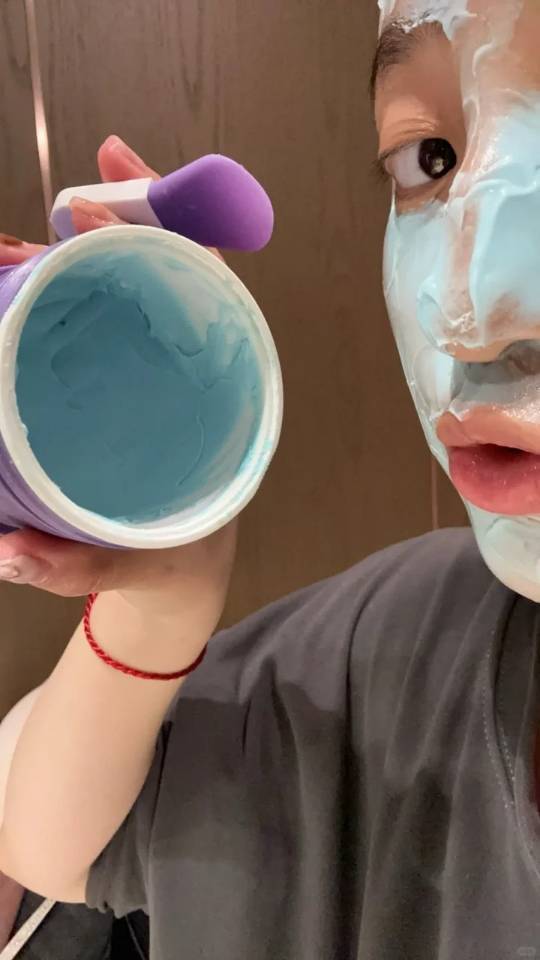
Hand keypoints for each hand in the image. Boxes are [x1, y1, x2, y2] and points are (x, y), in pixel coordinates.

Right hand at [0, 135, 236, 633]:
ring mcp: (155, 365)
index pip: (207, 288)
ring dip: (70, 251)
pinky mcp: (122, 374)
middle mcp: (192, 365)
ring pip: (124, 284)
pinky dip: (63, 282)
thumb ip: (75, 562)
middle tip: (35, 233)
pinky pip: (97, 315)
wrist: (180, 566)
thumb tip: (4, 550)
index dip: (160, 239)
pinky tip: (22, 268)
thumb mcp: (134, 561)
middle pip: (163, 268)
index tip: (90, 219)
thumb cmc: (173, 556)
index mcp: (222, 394)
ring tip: (11, 251)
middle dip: (105, 229)